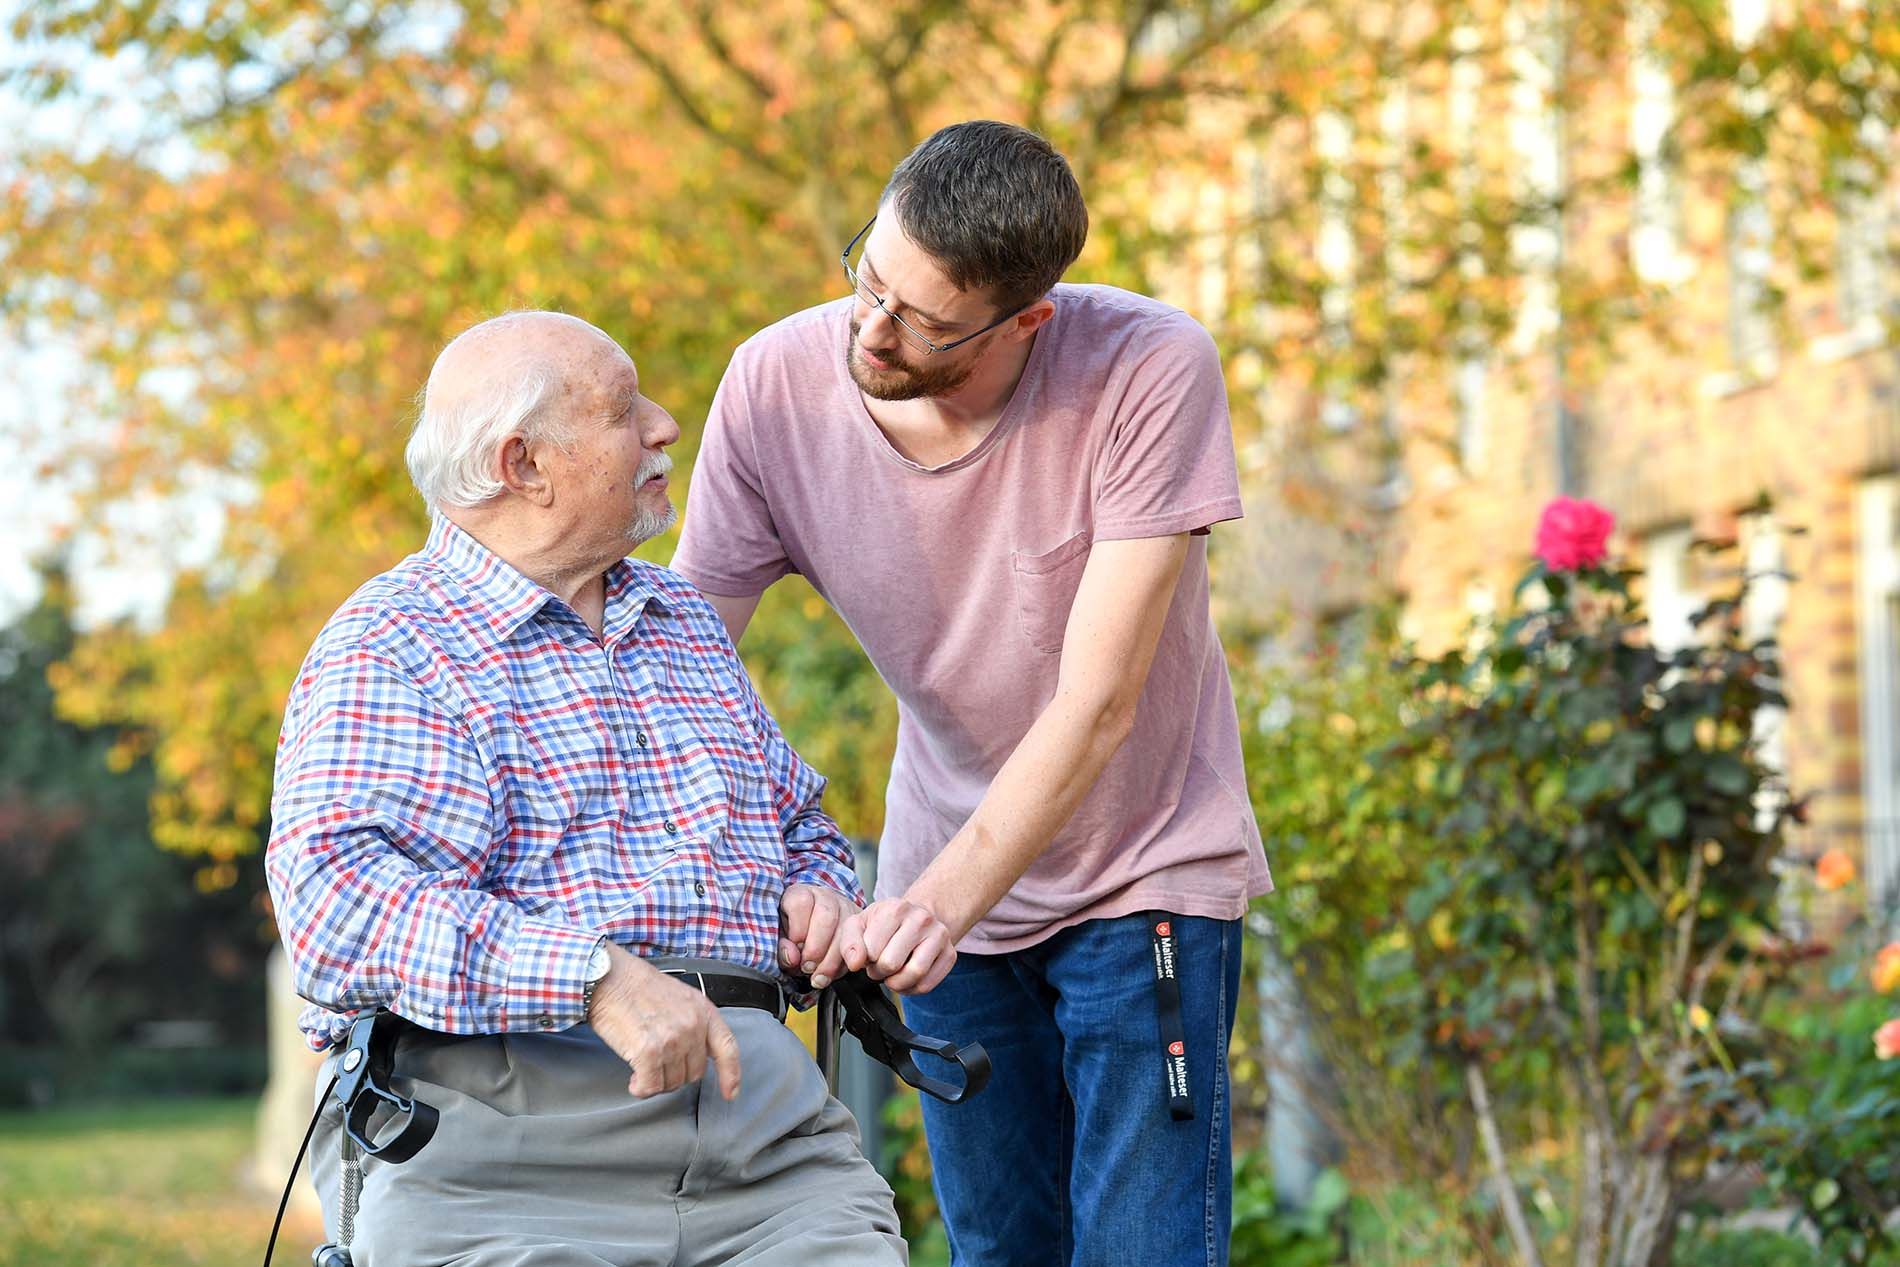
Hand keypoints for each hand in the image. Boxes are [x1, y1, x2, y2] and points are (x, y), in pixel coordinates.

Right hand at [586, 944, 741, 1099]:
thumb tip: (696, 1052)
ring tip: (642, 1066)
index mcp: (703, 1010)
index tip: (730, 1093)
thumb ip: (695, 1022)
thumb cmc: (639, 986)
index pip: (727, 1048)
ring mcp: (672, 1040)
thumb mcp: (681, 997)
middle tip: (658, 1065)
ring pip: (672, 1083)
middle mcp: (692, 1026)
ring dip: (656, 1081)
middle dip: (676, 1074)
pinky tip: (634, 1079)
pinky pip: (650, 1086)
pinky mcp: (648, 1052)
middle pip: (694, 1073)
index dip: (731, 1075)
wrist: (610, 978)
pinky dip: (641, 1088)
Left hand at [779, 882, 856, 988]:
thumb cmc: (793, 931)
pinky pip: (859, 942)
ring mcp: (845, 907)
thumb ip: (782, 947)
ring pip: (845, 931)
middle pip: (826, 916)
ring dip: (831, 959)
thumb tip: (792, 957)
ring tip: (818, 974)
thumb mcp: (780, 937)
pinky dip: (844, 963)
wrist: (811, 928)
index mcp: (800, 894)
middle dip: (816, 948)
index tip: (795, 947)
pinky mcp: (858, 922)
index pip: (801, 903)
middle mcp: (825, 897)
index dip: (797, 930)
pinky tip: (832, 972)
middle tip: (807, 966)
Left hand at [837, 898, 956, 993]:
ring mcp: (939, 935)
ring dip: (896, 983)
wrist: (918, 917)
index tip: (870, 954)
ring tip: (892, 974)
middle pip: (891, 964)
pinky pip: (927, 985)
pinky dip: (911, 989)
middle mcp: (921, 918)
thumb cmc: (885, 923)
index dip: (866, 960)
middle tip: (880, 965)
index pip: (871, 951)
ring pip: (914, 975)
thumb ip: (849, 943)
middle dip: (879, 972)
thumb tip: (855, 964)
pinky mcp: (950, 954)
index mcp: (896, 908)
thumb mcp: (860, 924)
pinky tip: (906, 978)